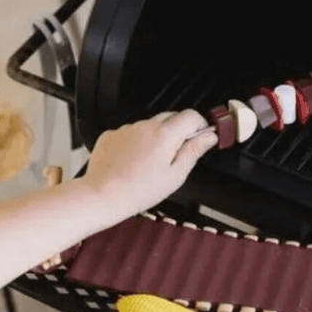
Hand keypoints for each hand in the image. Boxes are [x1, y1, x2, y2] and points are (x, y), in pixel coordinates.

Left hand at [82, 109, 217, 219]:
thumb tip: (209, 136)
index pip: (191, 115)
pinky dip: (135, 143)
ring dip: (155, 138)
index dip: (200, 125)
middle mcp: (145, 126)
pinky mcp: (111, 135)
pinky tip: (133, 163)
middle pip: (170, 117)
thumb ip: (194, 151)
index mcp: (164, 135)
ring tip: (149, 165)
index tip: (200, 136)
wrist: (102, 195)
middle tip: (175, 156)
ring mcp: (126, 129)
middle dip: (178, 132)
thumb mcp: (175, 175)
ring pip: (149, 126)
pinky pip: (130, 134)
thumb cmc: (138, 191)